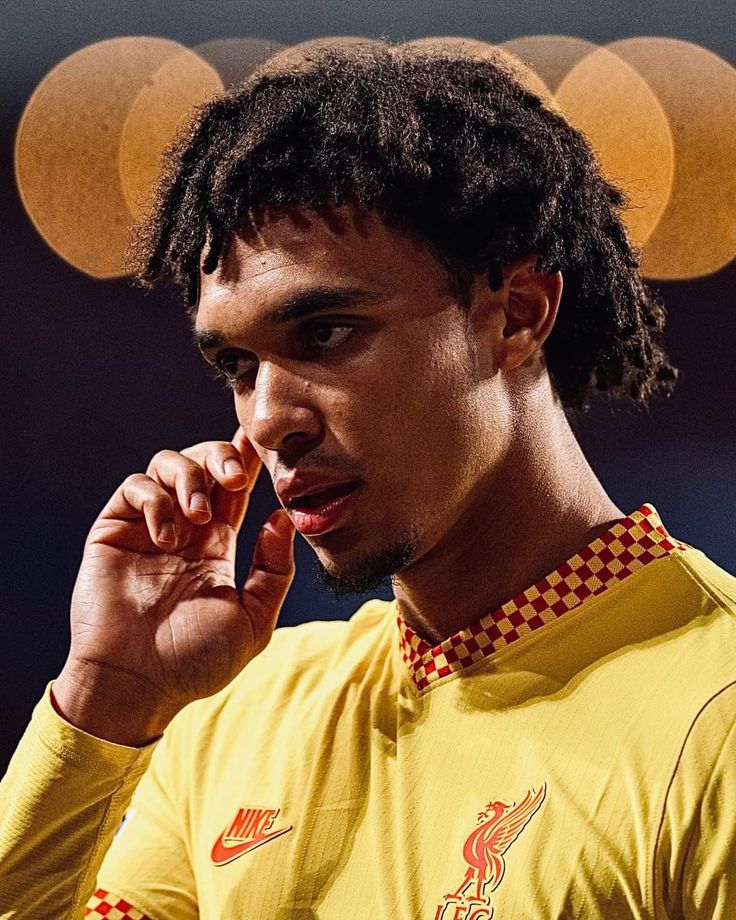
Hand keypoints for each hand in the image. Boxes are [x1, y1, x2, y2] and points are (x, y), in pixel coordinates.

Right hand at [52, 428, 295, 744]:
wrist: (136, 685)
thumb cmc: (195, 662)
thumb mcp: (252, 621)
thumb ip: (273, 571)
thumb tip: (284, 518)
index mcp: (217, 546)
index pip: (234, 489)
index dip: (247, 461)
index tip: (262, 443)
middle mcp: (183, 530)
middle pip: (203, 464)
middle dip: (222, 457)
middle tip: (236, 476)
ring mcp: (147, 528)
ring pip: (167, 465)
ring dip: (190, 477)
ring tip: (199, 515)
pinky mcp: (114, 531)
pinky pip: (135, 488)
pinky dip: (155, 499)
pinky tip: (167, 535)